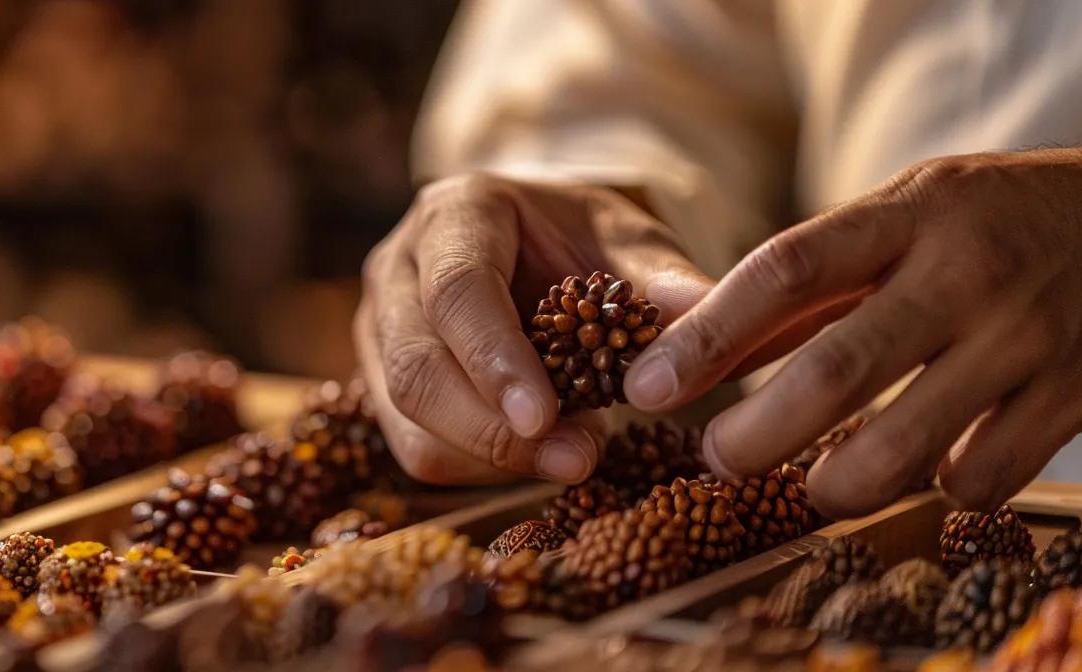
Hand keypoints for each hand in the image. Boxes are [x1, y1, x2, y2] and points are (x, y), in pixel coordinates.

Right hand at [356, 173, 714, 483]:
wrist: (539, 246)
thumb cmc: (585, 242)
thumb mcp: (630, 242)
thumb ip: (664, 281)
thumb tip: (703, 321)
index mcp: (455, 214)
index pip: (457, 292)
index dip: (495, 361)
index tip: (545, 418)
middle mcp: (397, 267)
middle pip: (416, 367)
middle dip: (493, 430)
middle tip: (579, 459)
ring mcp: (377, 327)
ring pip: (408, 418)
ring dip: (491, 457)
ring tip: (575, 452)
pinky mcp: (381, 381)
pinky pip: (416, 447)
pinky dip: (480, 466)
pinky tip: (538, 453)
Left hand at [625, 147, 1081, 515]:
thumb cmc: (1001, 222)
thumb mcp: (908, 217)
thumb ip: (812, 286)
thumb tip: (697, 348)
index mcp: (909, 215)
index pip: (784, 271)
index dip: (706, 337)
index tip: (643, 387)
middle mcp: (965, 273)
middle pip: (834, 374)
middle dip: (754, 435)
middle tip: (714, 458)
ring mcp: (1026, 337)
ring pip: (904, 447)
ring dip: (835, 483)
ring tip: (812, 482)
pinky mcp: (1076, 396)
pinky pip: (980, 478)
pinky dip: (934, 491)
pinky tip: (922, 475)